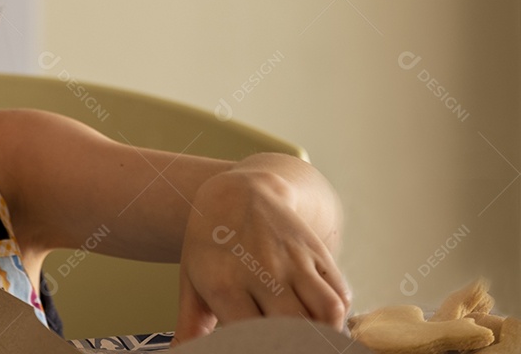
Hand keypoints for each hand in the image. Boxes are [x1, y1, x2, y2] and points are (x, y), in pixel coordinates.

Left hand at [173, 165, 349, 344]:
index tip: (258, 347)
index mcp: (225, 284)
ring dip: (323, 333)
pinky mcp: (315, 251)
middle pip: (293, 327)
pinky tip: (321, 321)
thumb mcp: (192, 280)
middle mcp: (262, 272)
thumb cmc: (211, 243)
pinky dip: (337, 315)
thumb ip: (190, 325)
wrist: (238, 193)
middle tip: (284, 345)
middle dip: (292, 344)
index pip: (251, 337)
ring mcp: (292, 260)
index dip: (259, 349)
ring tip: (310, 339)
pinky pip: (339, 293)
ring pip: (326, 311)